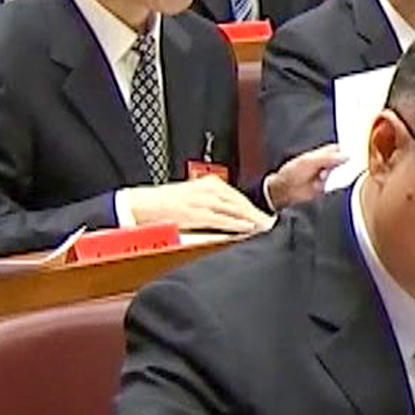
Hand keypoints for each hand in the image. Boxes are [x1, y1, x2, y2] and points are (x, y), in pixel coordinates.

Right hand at [120, 176, 272, 234]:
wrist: (140, 205)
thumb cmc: (166, 204)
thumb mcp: (195, 198)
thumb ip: (216, 205)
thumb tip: (236, 218)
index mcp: (211, 184)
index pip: (241, 198)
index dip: (257, 210)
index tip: (271, 219)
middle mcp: (209, 189)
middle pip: (242, 204)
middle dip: (259, 216)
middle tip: (274, 226)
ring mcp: (202, 201)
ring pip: (235, 211)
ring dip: (253, 221)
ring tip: (267, 230)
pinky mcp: (195, 213)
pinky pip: (221, 220)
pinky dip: (236, 225)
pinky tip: (248, 230)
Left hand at [261, 145, 345, 211]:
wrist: (285, 191)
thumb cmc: (292, 173)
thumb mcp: (309, 162)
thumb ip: (327, 158)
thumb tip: (346, 155)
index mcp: (320, 153)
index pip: (337, 148)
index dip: (345, 148)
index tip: (354, 150)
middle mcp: (325, 163)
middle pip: (341, 160)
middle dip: (345, 162)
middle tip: (349, 163)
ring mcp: (327, 175)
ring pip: (341, 172)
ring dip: (341, 173)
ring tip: (334, 174)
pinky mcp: (327, 187)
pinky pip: (338, 184)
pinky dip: (340, 183)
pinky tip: (337, 182)